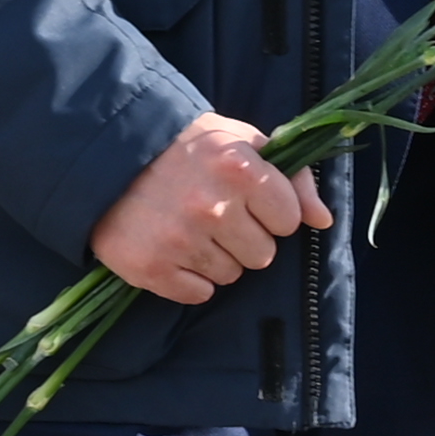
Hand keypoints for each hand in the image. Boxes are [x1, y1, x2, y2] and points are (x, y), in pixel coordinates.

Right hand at [88, 110, 328, 304]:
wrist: (110, 155)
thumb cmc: (188, 148)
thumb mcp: (243, 142)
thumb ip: (292, 177)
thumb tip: (324, 220)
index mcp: (240, 169)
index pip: (289, 220)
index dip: (272, 212)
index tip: (248, 200)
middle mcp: (212, 207)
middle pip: (263, 255)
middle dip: (245, 238)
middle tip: (214, 214)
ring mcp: (180, 241)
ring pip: (231, 276)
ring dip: (216, 257)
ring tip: (190, 227)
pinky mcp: (151, 269)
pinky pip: (198, 293)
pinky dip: (189, 277)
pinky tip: (172, 247)